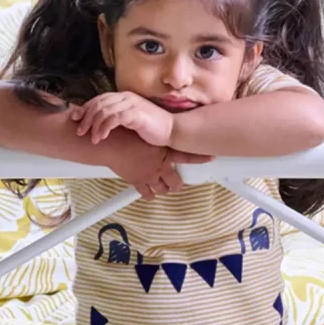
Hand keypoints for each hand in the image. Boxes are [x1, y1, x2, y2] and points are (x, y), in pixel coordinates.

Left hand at [71, 92, 174, 146]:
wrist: (171, 130)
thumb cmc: (150, 128)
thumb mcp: (128, 121)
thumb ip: (115, 118)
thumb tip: (96, 124)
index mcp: (123, 97)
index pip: (98, 99)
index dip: (85, 108)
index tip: (74, 119)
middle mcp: (126, 97)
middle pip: (98, 104)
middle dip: (86, 119)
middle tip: (80, 132)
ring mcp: (131, 104)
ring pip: (104, 111)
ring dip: (94, 126)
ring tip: (92, 138)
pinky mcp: (136, 113)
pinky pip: (114, 118)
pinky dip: (104, 128)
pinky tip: (101, 137)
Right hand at [88, 133, 210, 200]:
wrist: (112, 144)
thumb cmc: (126, 133)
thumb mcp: (146, 129)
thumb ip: (156, 133)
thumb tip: (162, 129)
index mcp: (163, 150)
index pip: (187, 155)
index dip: (200, 157)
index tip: (211, 158)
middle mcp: (159, 165)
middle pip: (175, 179)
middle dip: (178, 184)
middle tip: (180, 185)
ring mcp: (149, 175)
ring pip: (162, 188)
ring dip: (165, 190)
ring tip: (167, 190)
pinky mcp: (137, 181)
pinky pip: (146, 193)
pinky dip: (149, 195)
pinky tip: (150, 195)